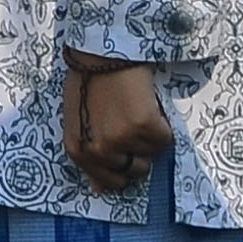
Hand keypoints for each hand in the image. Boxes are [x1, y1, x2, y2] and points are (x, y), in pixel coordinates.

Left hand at [62, 54, 173, 195]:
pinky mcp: (143, 125)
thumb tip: (100, 189)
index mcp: (78, 151)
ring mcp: (121, 139)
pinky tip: (149, 106)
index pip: (108, 181)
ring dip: (150, 135)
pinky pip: (165, 139)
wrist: (100, 52)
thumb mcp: (77, 122)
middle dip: (139, 152)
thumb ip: (88, 155)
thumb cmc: (86, 83)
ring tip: (137, 110)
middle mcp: (98, 150)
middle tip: (133, 126)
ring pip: (152, 153)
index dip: (123, 167)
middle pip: (135, 171)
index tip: (128, 153)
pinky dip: (163, 124)